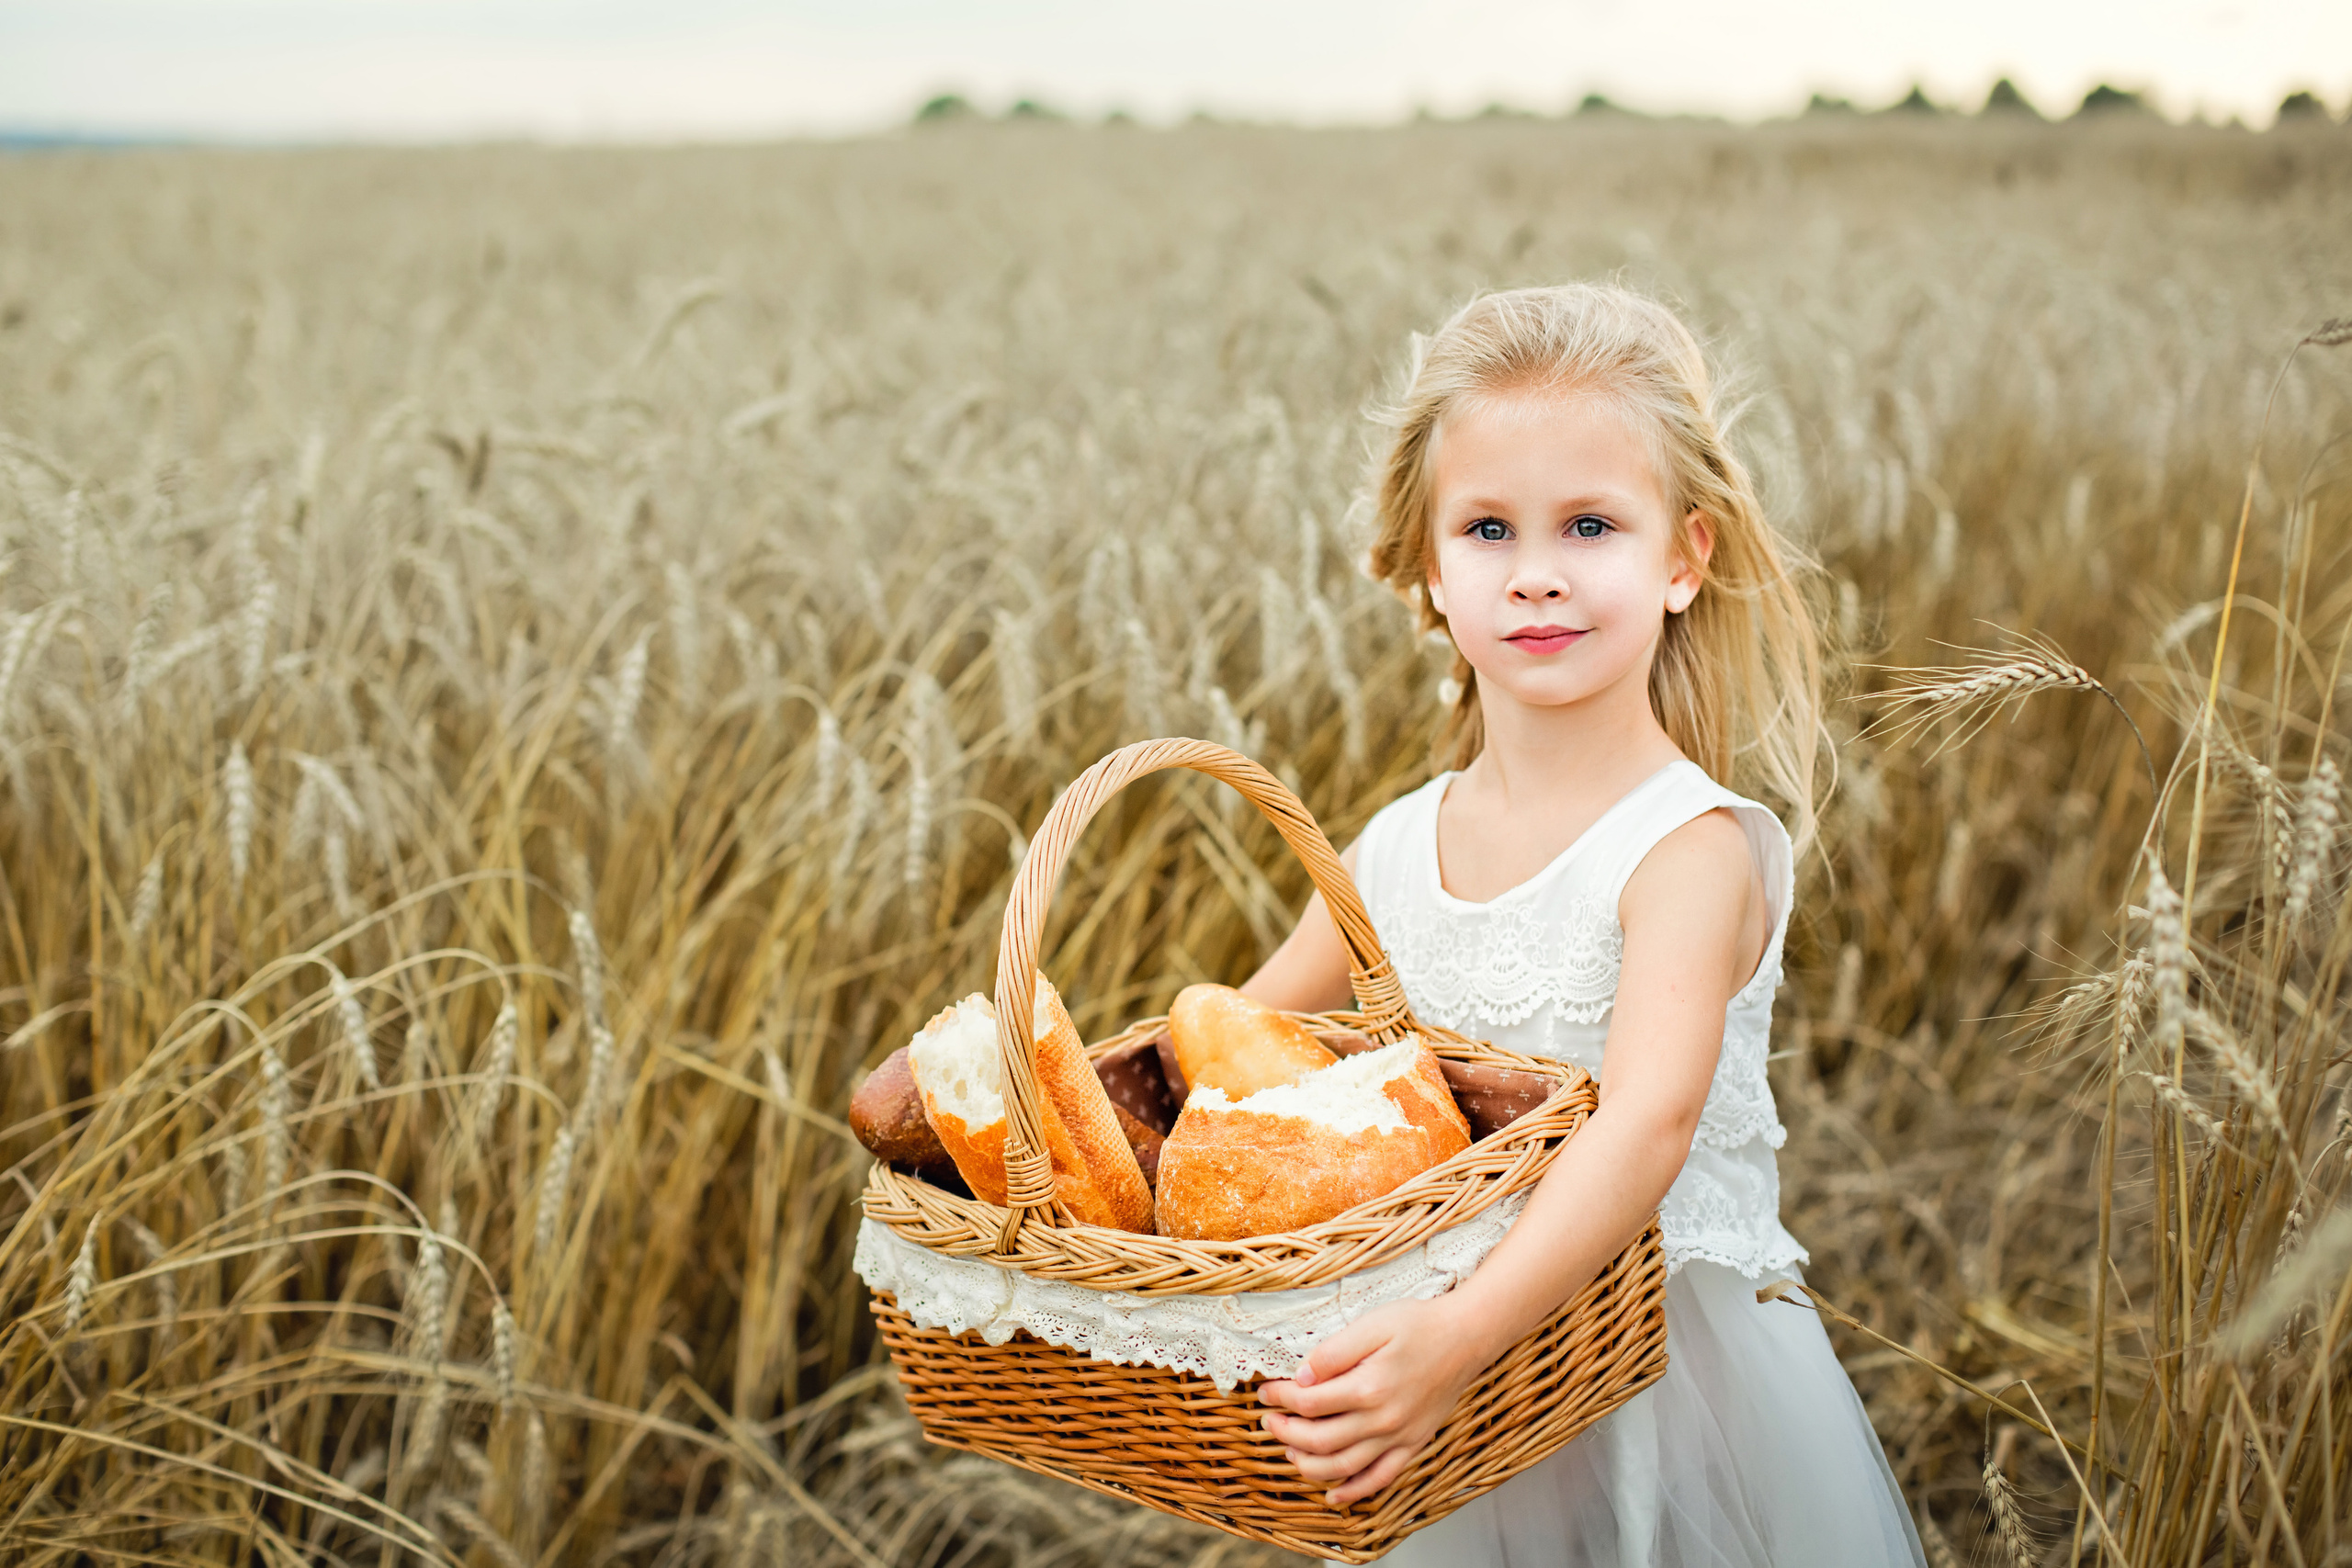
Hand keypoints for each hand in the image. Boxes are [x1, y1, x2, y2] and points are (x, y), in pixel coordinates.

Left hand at [1255, 1296, 1488, 1506]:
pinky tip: (1333, 1494)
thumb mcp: (1372, 1325)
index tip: (1266, 1392)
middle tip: (1268, 1421)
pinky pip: (1380, 1478)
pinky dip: (1354, 1492)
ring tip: (1289, 1452)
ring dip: (1309, 1465)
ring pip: (1343, 1466)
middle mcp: (1382, 1419)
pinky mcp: (1413, 1444)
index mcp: (1368, 1387)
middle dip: (1286, 1433)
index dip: (1281, 1398)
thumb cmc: (1418, 1325)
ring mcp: (1399, 1437)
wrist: (1465, 1337)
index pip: (1309, 1402)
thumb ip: (1333, 1353)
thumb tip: (1301, 1377)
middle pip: (1319, 1440)